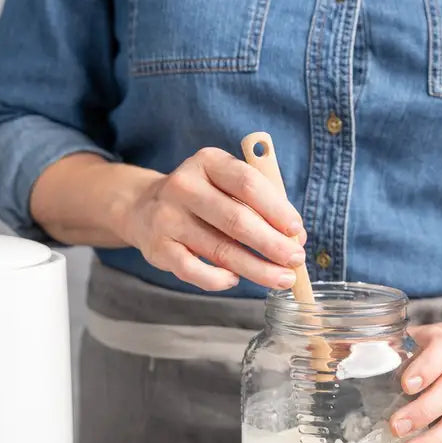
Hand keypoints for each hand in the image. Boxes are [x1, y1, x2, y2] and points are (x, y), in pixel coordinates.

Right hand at [122, 148, 306, 290]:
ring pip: (221, 250)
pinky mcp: (159, 248)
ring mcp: (168, 218)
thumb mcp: (228, 186)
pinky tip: (236, 280)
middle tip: (296, 261)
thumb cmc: (203, 199)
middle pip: (237, 220)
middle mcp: (185, 186)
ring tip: (282, 279)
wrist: (144, 208)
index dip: (277, 209)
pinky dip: (219, 279)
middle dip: (272, 245)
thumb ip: (262, 206)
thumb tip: (295, 238)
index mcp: (208, 162)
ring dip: (257, 269)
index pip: (248, 184)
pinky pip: (195, 271)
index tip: (296, 231)